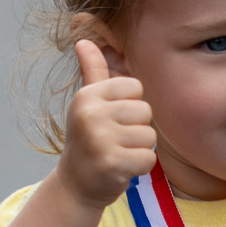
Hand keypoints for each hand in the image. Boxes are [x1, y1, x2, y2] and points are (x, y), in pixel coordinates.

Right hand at [57, 39, 157, 207]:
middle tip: (117, 142)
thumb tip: (84, 40)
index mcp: (88, 96)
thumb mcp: (87, 105)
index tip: (114, 121)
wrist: (76, 186)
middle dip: (138, 130)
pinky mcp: (112, 164)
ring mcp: (101, 139)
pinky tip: (123, 170)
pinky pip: (149, 159)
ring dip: (140, 150)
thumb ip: (92, 73)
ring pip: (149, 136)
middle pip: (145, 111)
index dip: (132, 106)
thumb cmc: (88, 141)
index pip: (135, 87)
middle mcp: (91, 114)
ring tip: (120, 155)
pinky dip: (141, 167)